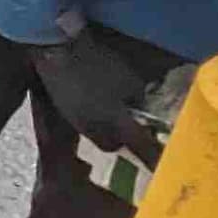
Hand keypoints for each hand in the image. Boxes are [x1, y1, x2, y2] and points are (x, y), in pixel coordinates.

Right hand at [36, 25, 168, 151]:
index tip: (160, 163)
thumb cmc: (98, 66)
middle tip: (130, 124)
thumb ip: (138, 98)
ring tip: (110, 110)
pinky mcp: (63, 113)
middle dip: (122, 139)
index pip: (139, 145)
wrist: (57, 54)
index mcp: (115, 123)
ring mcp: (76, 122)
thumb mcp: (130, 79)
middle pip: (112, 146)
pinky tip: (91, 101)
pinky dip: (91, 118)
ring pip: (96, 135)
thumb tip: (138, 107)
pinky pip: (83, 124)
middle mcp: (95, 130)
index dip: (151, 155)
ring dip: (106, 129)